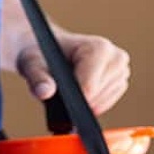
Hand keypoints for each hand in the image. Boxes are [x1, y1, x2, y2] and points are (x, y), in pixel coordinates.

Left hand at [15, 31, 131, 115]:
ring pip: (102, 103)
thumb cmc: (41, 55)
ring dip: (84, 104)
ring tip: (70, 89)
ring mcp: (121, 70)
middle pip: (97, 98)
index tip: (59, 99)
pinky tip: (79, 94)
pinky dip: (91, 105)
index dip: (72, 100)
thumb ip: (37, 78)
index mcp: (99, 48)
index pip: (90, 89)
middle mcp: (116, 57)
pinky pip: (106, 104)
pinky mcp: (120, 82)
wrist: (49, 52)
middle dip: (77, 101)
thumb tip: (45, 92)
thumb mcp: (32, 64)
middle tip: (61, 91)